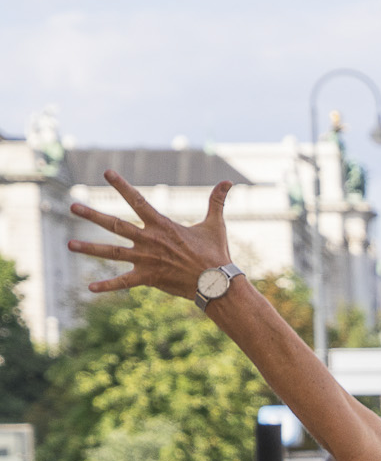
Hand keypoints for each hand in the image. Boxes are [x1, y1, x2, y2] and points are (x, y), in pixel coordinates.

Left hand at [68, 170, 233, 299]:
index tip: (106, 173)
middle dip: (93, 216)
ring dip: (90, 249)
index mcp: (162, 225)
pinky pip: (123, 282)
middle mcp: (149, 240)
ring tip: (69, 245)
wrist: (217, 283)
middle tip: (73, 207)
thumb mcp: (216, 225)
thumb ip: (217, 202)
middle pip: (115, 225)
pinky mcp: (148, 277)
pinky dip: (107, 285)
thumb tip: (229, 182)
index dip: (122, 185)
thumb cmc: (216, 254)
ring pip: (112, 253)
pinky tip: (90, 287)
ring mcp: (146, 259)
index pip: (138, 200)